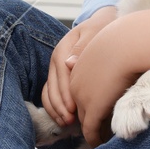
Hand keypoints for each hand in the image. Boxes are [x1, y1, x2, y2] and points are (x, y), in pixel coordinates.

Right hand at [43, 7, 115, 127]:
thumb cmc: (101, 30)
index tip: (74, 109)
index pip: (61, 74)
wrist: (101, 25)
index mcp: (63, 49)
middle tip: (71, 121)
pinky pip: (50, 94)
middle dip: (60, 105)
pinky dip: (54, 108)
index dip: (66, 93)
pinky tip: (64, 119)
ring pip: (48, 92)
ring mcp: (56, 69)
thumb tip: (70, 63)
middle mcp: (56, 60)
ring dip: (55, 109)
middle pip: (52, 86)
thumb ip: (84, 46)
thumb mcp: (95, 32)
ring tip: (67, 123)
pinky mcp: (59, 77)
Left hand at [69, 14, 147, 146]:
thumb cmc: (123, 41)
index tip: (97, 113)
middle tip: (99, 130)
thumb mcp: (103, 48)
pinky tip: (101, 144)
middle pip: (78, 108)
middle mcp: (74, 84)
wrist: (128, 43)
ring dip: (92, 131)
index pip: (78, 93)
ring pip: (84, 121)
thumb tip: (73, 64)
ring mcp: (82, 97)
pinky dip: (94, 139)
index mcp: (75, 68)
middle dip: (88, 120)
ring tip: (102, 139)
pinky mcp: (93, 108)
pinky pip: (90, 130)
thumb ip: (94, 60)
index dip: (88, 104)